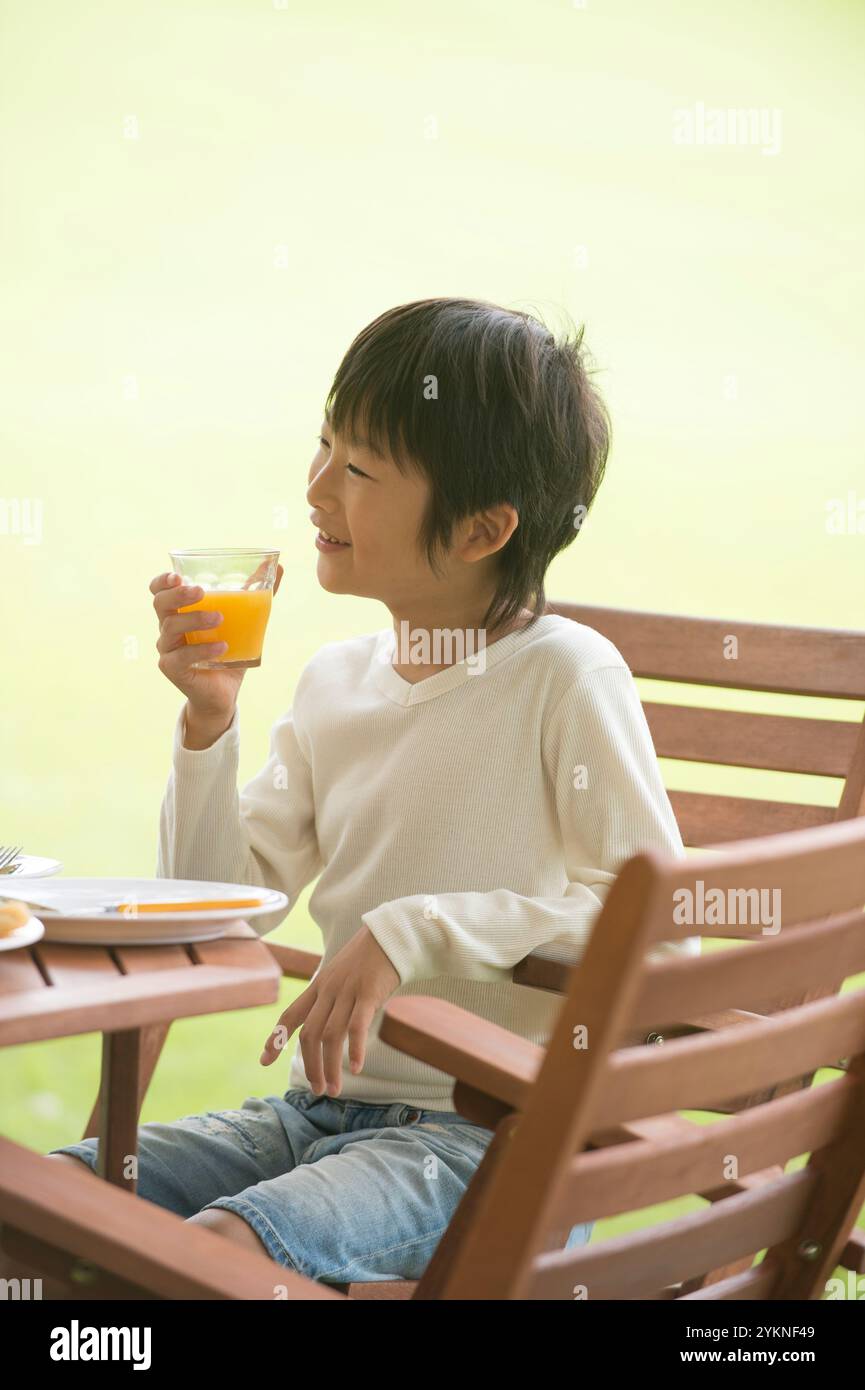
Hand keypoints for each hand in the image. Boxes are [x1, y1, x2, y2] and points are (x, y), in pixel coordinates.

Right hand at [151, 563, 282, 720]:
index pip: (160, 591)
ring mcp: (168, 649)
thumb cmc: (228, 651)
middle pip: (160, 604)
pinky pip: (182, 657)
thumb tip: (280, 567)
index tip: (177, 576)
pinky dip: (202, 650)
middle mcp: (168, 628)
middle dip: (178, 594)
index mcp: (179, 611)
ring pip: (170, 628)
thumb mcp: (244, 620)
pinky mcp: (172, 669)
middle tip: (200, 592)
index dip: (163, 581)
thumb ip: (256, 594)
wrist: (223, 691)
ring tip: (219, 618)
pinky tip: (222, 647)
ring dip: (194, 619)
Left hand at [258, 925, 399, 1096]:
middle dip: (310, 1066)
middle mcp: (328, 990)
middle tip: (316, 1090)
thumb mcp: (341, 975)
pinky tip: (355, 1069)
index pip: (290, 1015)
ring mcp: (347, 992)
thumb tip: (327, 1026)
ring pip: (330, 1036)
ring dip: (330, 1067)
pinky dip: (355, 1049)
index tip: (264, 1061)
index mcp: (318, 986)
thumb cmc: (368, 959)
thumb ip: (331, 998)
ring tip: (333, 1089)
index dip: (275, 1039)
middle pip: (309, 1034)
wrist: (391, 935)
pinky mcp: (368, 993)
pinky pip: (357, 1026)